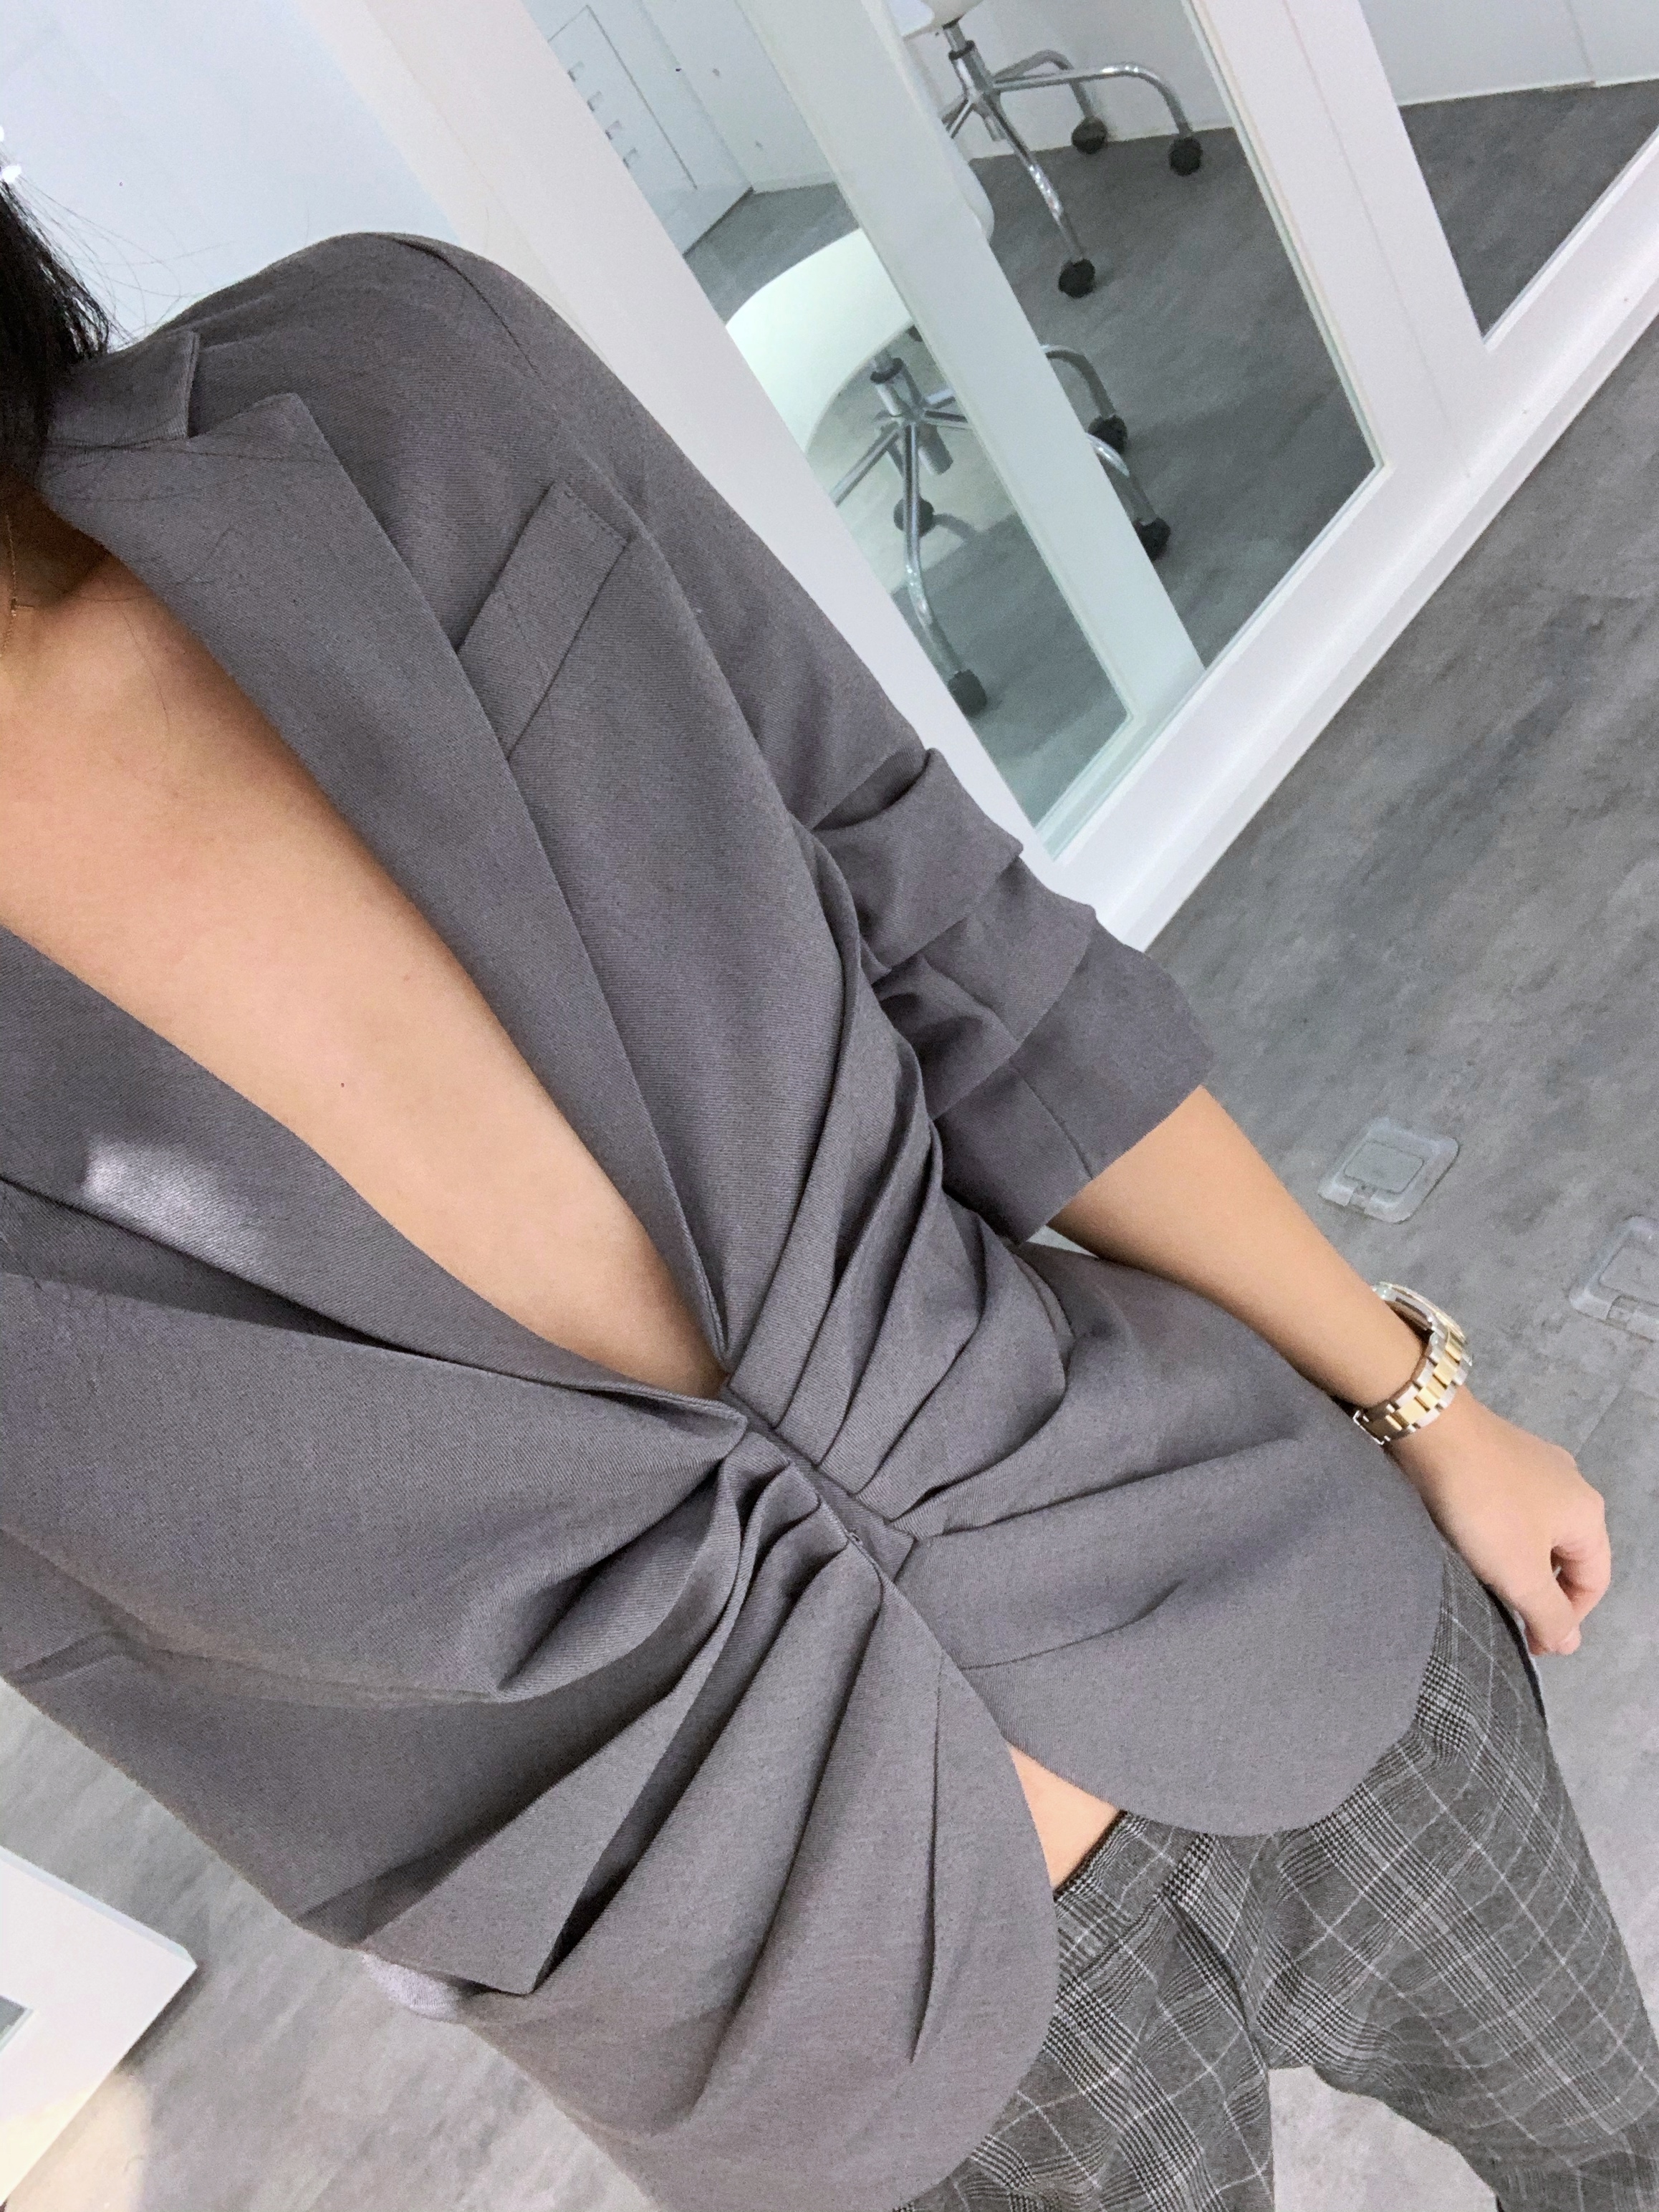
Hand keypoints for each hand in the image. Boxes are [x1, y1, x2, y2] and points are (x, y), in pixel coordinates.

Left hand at [1387, 1389, 1609, 1656]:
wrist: (1432, 1431)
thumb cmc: (1484, 1507)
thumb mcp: (1521, 1574)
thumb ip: (1550, 1614)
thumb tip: (1569, 1643)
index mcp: (1588, 1514)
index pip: (1593, 1583)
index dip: (1566, 1620)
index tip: (1530, 1643)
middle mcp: (1571, 1484)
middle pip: (1566, 1556)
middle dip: (1541, 1590)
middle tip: (1507, 1614)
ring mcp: (1535, 1463)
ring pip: (1535, 1531)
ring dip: (1516, 1561)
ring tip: (1485, 1578)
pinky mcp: (1499, 1452)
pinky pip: (1508, 1506)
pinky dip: (1496, 1530)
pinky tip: (1469, 1536)